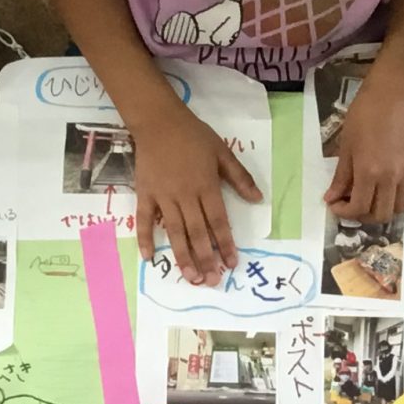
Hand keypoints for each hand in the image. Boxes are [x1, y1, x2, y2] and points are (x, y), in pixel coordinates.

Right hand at [133, 102, 260, 284]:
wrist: (158, 121)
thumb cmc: (193, 136)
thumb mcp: (222, 152)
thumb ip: (240, 177)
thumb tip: (258, 200)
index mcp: (206, 186)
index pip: (218, 222)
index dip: (225, 244)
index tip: (230, 264)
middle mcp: (185, 196)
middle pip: (197, 233)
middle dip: (206, 259)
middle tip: (212, 282)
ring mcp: (163, 196)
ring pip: (174, 232)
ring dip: (182, 256)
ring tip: (190, 277)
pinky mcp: (145, 194)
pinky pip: (145, 220)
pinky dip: (145, 238)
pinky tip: (149, 258)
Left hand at [325, 79, 403, 222]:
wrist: (389, 100)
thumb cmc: (362, 119)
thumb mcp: (345, 148)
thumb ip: (340, 177)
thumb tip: (330, 199)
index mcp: (368, 173)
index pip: (358, 208)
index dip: (344, 212)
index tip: (336, 205)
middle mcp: (390, 178)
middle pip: (381, 215)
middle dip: (364, 216)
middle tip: (355, 205)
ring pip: (400, 208)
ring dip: (385, 209)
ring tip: (375, 198)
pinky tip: (394, 188)